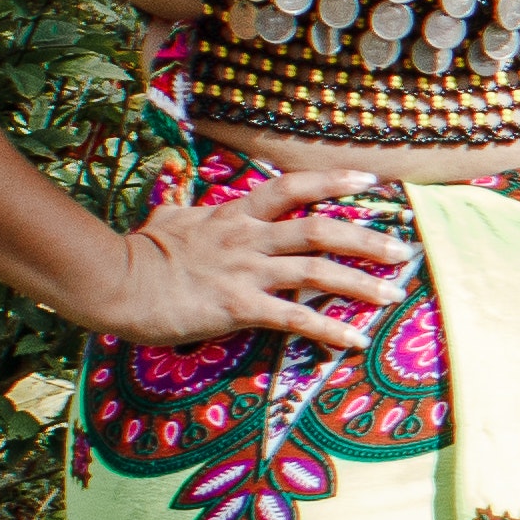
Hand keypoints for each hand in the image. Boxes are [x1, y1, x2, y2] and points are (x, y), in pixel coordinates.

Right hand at [91, 173, 407, 351]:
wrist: (115, 283)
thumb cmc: (141, 252)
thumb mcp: (169, 217)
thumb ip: (188, 206)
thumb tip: (184, 195)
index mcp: (235, 214)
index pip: (293, 186)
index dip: (334, 180)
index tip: (372, 179)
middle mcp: (248, 237)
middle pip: (320, 230)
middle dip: (366, 238)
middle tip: (404, 248)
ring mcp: (246, 271)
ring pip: (316, 272)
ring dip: (360, 284)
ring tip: (393, 294)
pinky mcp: (238, 306)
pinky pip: (293, 318)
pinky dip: (328, 328)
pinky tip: (354, 340)